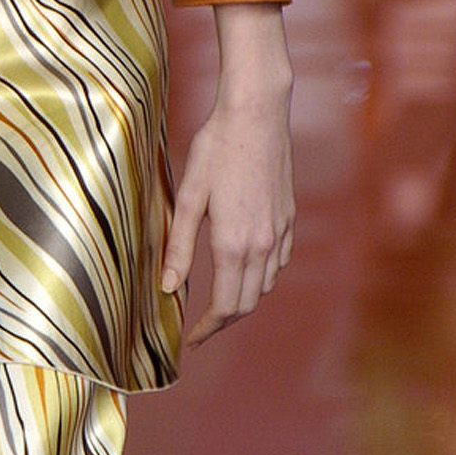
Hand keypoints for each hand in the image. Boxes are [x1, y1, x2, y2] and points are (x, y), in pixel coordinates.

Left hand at [161, 65, 293, 347]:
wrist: (256, 115)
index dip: (208, 329)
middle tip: (201, 328)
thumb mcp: (188, 196)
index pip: (225, 305)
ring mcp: (280, 231)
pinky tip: (245, 267)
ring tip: (219, 301)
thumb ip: (178, 245)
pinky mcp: (288, 217)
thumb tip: (167, 288)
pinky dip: (261, 276)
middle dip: (224, 321)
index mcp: (234, 243)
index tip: (191, 339)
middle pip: (247, 302)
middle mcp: (263, 244)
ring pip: (265, 284)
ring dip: (243, 299)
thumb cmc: (216, 149)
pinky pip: (278, 262)